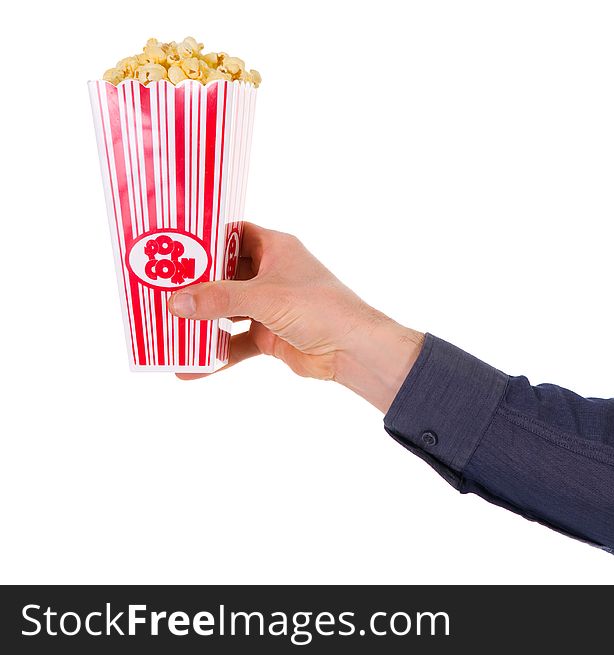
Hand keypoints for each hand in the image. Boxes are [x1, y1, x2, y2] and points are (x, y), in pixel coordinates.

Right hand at [168, 222, 423, 412]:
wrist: (354, 350)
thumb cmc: (319, 308)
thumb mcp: (264, 297)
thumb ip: (219, 298)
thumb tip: (175, 302)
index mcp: (275, 248)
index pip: (231, 234)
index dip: (202, 239)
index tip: (169, 245)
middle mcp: (271, 273)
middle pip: (223, 274)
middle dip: (193, 285)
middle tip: (154, 289)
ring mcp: (270, 305)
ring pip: (226, 309)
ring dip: (201, 321)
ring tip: (164, 327)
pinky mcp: (270, 335)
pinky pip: (235, 342)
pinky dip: (216, 354)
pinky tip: (190, 368)